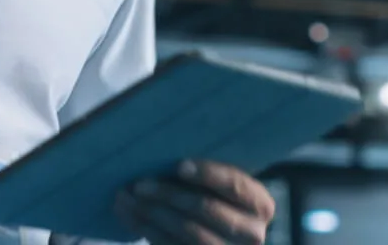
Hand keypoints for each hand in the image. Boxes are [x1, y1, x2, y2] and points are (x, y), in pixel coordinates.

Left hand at [114, 160, 275, 244]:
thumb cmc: (218, 197)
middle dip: (170, 195)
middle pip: (207, 209)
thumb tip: (166, 153)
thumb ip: (206, 173)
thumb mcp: (223, 185)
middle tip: (140, 184)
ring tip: (127, 198)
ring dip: (153, 214)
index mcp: (260, 204)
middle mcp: (252, 233)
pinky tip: (130, 215)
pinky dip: (147, 230)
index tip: (179, 166)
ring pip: (189, 233)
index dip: (207, 174)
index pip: (235, 185)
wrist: (222, 234)